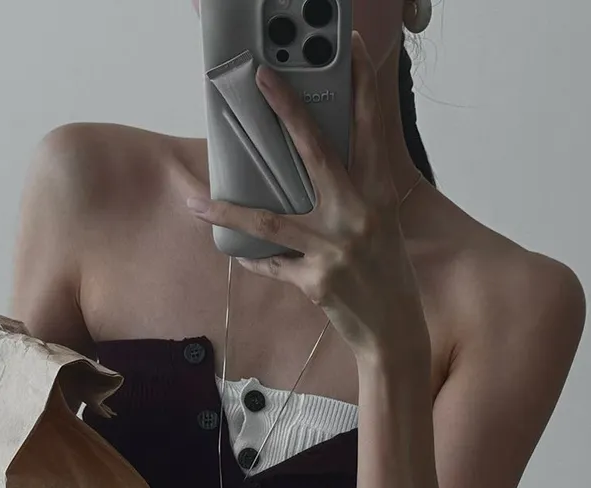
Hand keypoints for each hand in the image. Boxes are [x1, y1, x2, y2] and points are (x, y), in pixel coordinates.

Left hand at [186, 30, 428, 360]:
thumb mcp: (380, 228)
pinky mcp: (315, 281)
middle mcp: (357, 216)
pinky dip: (253, 260)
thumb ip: (353, 197)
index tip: (353, 50)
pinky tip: (235, 253)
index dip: (362, 88)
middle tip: (263, 80)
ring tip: (196, 201)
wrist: (393, 333)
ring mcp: (334, 249)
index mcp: (378, 196)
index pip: (370, 132)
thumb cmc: (387, 277)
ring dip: (228, 211)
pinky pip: (272, 265)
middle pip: (316, 154)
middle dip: (289, 113)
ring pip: (270, 221)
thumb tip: (314, 172)